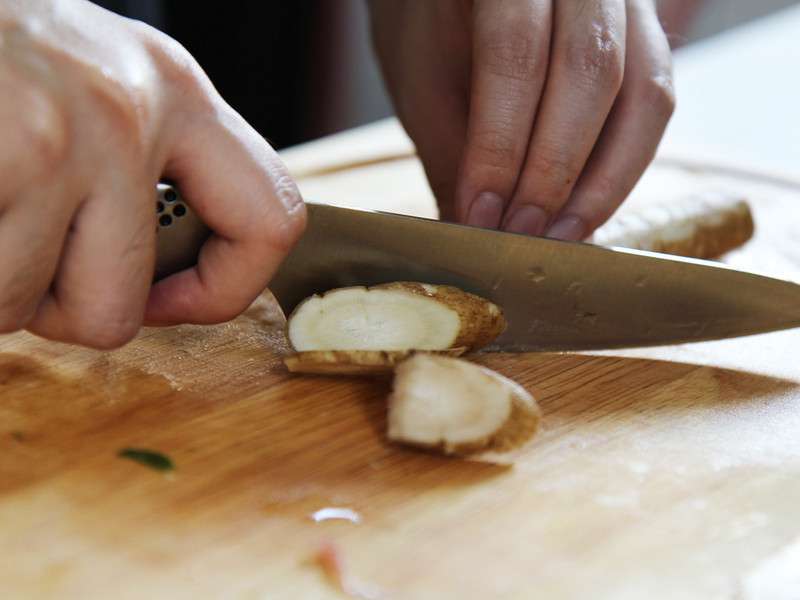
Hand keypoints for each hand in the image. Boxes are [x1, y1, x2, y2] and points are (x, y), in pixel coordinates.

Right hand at [0, 0, 305, 348]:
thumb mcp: (87, 80)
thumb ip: (137, 165)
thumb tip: (163, 275)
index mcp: (174, 91)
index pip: (270, 220)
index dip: (223, 288)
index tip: (164, 299)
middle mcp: (131, 108)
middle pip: (121, 305)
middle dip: (57, 311)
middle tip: (17, 260)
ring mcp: (61, 132)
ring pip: (26, 305)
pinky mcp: (9, 152)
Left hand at [368, 0, 673, 240]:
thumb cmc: (434, 29)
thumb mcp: (423, 83)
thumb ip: (453, 155)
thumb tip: (474, 237)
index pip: (515, 53)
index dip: (501, 144)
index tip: (481, 214)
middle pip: (591, 71)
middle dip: (555, 169)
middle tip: (521, 233)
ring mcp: (625, 2)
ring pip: (643, 93)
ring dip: (603, 180)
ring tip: (559, 235)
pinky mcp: (646, 37)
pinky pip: (654, 104)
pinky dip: (622, 166)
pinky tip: (584, 208)